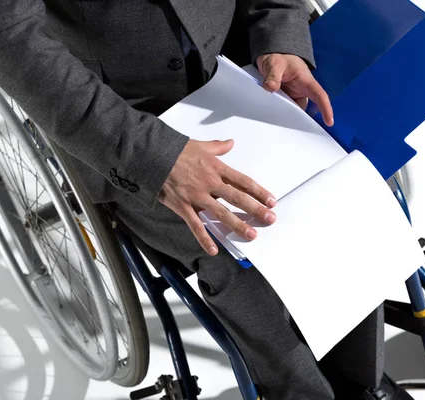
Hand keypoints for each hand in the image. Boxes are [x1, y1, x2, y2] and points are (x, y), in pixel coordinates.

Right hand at [159, 139, 276, 255]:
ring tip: (251, 234)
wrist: (153, 155)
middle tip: (270, 218)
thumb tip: (230, 142)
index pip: (243, 182)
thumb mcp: (200, 145)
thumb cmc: (176, 150)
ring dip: (237, 225)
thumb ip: (218, 146)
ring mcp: (197, 196)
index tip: (271, 200)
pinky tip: (214, 249)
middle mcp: (210, 183)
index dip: (259, 192)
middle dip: (255, 209)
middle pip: (237, 198)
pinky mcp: (183, 206)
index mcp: (216, 168)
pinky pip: (196, 225)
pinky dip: (205, 238)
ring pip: (221, 213)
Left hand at [256, 53, 333, 126]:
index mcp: (306, 81)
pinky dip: (280, 114)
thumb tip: (270, 87)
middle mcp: (302, 91)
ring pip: (294, 112)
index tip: (330, 122)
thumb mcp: (274, 64)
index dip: (326, 108)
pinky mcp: (286, 99)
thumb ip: (272, 75)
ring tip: (279, 124)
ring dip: (287, 117)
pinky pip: (285, 110)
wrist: (272, 56)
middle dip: (301, 121)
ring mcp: (294, 96)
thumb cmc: (279, 58)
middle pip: (305, 109)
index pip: (319, 95)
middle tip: (290, 129)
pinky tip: (273, 119)